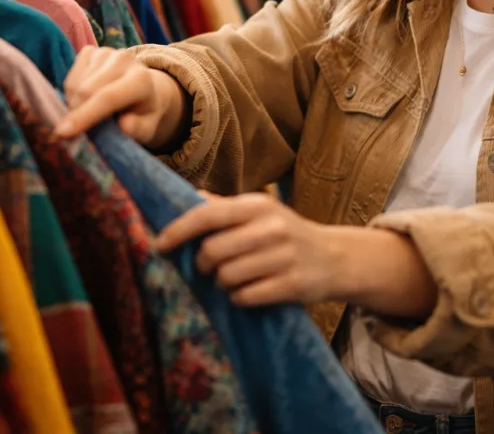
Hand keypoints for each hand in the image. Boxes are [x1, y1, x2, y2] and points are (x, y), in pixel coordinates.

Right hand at [56, 46, 187, 148]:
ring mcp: (105, 53)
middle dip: (76, 114)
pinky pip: (70, 77)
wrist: (144, 89)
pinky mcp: (90, 51)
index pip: (108, 97)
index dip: (85, 115)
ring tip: (88, 115)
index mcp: (141, 79)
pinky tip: (85, 100)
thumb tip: (123, 126)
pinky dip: (71, 94)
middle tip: (78, 132)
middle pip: (86, 90)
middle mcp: (124, 59)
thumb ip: (137, 129)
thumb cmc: (142, 114)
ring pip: (75, 85)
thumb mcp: (146, 128)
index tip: (63, 133)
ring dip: (74, 106)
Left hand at [154, 192, 345, 306]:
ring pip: (227, 277)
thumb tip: (185, 196)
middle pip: (213, 251)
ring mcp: (285, 256)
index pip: (207, 215)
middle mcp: (272, 227)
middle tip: (209, 267)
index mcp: (257, 205)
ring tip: (233, 278)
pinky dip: (240, 297)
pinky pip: (247, 296)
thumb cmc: (285, 233)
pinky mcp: (293, 284)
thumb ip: (222, 206)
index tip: (159, 245)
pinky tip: (249, 291)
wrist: (334, 257)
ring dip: (222, 283)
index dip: (178, 231)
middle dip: (203, 264)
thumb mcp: (258, 212)